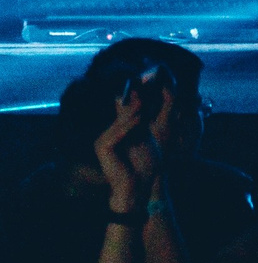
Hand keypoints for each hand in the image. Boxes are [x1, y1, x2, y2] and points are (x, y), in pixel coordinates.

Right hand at [94, 89, 162, 213]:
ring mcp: (104, 139)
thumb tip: (147, 94)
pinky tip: (138, 120)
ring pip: (120, 120)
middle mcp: (110, 131)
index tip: (148, 77)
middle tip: (145, 84)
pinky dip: (127, 126)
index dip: (134, 91)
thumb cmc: (146, 162)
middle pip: (121, 109)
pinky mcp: (102, 148)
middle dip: (134, 97)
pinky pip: (115, 134)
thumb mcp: (149, 134)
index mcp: (120, 127)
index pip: (125, 104)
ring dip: (133, 111)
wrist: (141, 185)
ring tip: (143, 103)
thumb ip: (144, 117)